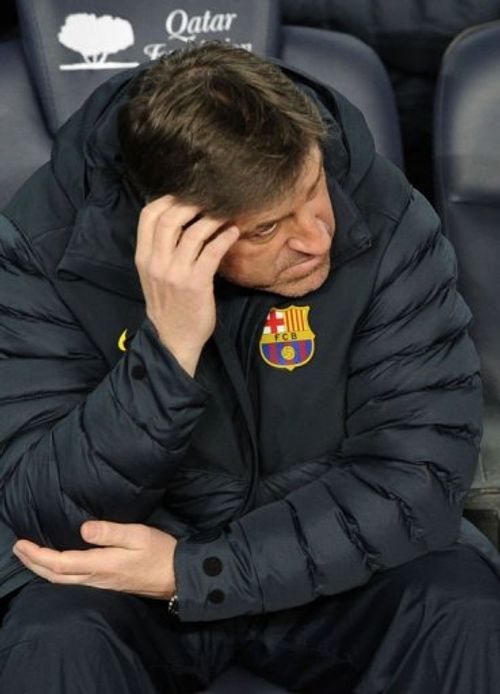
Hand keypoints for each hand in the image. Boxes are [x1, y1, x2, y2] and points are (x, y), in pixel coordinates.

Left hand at [13, 521, 177, 599]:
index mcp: (101, 565)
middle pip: (55, 575)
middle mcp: (96, 579)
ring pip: (62, 582)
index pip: (60, 562)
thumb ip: (110, 532)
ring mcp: (101, 585)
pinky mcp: (107, 586)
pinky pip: (73, 582)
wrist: (177, 577)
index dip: (37, 554)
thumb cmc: (160, 552)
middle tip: (18, 548)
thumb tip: (83, 529)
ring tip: (31, 557)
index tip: (22, 542)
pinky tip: (57, 567)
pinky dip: (57, 573)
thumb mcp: (138, 535)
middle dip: (33, 562)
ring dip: (42, 569)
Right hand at [135, 196, 239, 375]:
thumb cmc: (168, 304)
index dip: (167, 199)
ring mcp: (176, 272)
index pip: (148, 215)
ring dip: (213, 218)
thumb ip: (160, 248)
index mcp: (143, 256)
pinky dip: (224, 237)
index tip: (186, 194)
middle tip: (211, 200)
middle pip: (171, 217)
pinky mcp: (196, 283)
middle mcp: (156, 261)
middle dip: (193, 203)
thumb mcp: (153, 274)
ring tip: (226, 214)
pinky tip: (232, 232)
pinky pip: (212, 251)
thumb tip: (180, 218)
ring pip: (194, 231)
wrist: (173, 339)